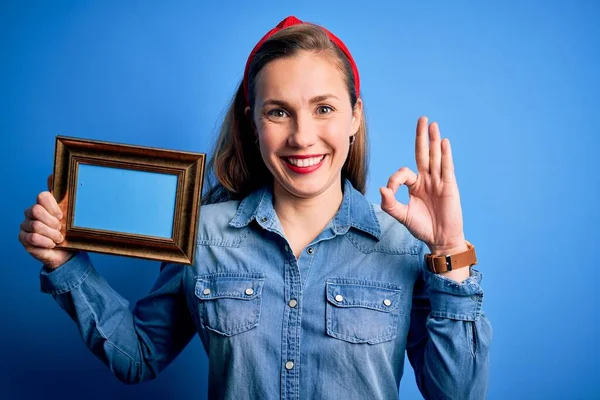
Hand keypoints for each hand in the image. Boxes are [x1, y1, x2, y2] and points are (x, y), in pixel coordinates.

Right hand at [19, 175, 74, 269]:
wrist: (66, 252)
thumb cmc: (68, 232)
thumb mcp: (70, 215)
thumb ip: (62, 196)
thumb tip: (52, 175)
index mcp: (43, 204)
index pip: (42, 196)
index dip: (53, 206)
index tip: (61, 216)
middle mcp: (31, 212)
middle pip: (36, 210)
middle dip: (52, 222)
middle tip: (60, 229)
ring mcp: (25, 225)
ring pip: (36, 225)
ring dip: (51, 234)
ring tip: (58, 239)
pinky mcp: (23, 238)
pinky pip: (33, 238)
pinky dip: (46, 242)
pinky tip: (51, 244)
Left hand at [380, 117, 466, 255]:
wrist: (440, 239)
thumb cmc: (421, 228)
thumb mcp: (402, 216)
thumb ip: (389, 204)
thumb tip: (380, 188)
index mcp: (414, 185)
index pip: (403, 172)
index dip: (394, 179)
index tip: (389, 191)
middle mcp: (427, 180)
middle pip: (423, 154)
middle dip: (421, 137)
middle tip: (422, 119)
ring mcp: (438, 181)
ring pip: (435, 157)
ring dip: (434, 141)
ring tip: (433, 125)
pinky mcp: (449, 186)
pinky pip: (446, 167)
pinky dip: (445, 155)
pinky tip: (443, 142)